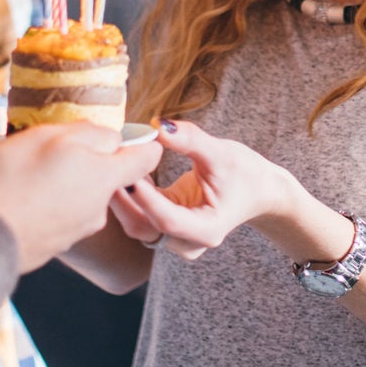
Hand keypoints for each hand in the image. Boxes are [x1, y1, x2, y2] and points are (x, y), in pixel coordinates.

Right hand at [0, 124, 162, 272]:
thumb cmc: (12, 181)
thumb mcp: (50, 137)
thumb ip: (90, 133)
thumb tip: (112, 137)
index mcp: (106, 176)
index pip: (148, 157)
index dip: (140, 141)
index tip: (125, 134)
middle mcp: (101, 207)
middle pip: (108, 173)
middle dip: (85, 159)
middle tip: (49, 150)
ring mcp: (79, 229)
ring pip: (81, 192)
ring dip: (62, 181)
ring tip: (25, 174)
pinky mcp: (58, 243)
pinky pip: (60, 213)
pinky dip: (46, 202)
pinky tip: (19, 197)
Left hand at [115, 118, 288, 259]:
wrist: (258, 191)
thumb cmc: (246, 174)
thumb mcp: (222, 153)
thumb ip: (191, 140)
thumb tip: (157, 125)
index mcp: (207, 231)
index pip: (168, 220)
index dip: (146, 199)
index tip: (128, 173)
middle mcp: (188, 241)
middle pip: (144, 227)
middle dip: (124, 198)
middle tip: (107, 164)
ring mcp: (174, 237)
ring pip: (136, 222)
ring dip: (121, 195)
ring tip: (109, 162)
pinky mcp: (164, 224)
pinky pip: (138, 212)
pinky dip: (129, 192)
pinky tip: (119, 167)